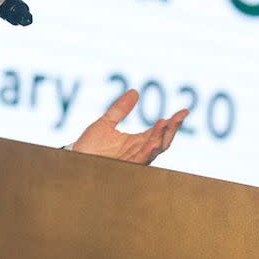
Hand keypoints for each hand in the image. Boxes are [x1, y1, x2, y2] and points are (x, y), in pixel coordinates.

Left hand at [71, 89, 187, 164]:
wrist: (74, 161)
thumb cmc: (89, 146)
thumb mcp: (105, 123)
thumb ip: (120, 109)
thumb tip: (135, 91)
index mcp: (137, 142)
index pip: (160, 131)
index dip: (173, 122)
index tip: (184, 111)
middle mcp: (138, 152)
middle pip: (163, 141)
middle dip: (173, 129)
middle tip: (179, 116)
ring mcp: (133, 160)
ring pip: (154, 151)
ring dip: (161, 137)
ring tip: (166, 123)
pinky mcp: (124, 167)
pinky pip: (140, 161)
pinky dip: (148, 152)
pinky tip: (153, 143)